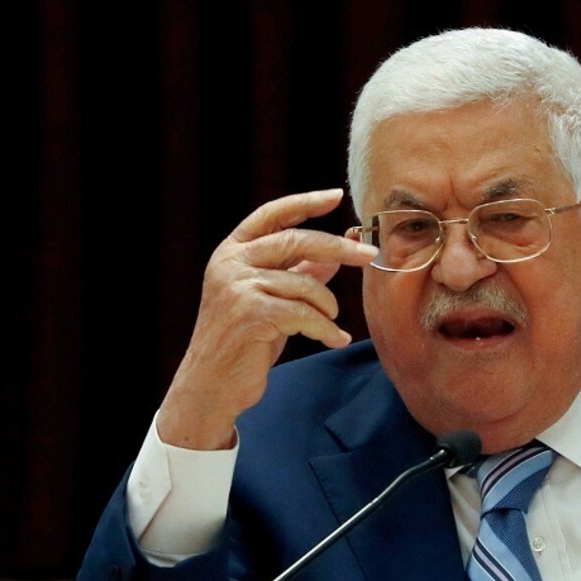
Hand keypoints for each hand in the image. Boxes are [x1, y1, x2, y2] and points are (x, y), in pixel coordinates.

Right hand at [156, 189, 377, 449]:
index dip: (305, 202)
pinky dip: (326, 328)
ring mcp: (236, 286)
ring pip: (305, 283)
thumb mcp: (272, 299)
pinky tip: (335, 339)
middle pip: (296, 240)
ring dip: (328, 305)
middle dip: (339, 247)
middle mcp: (230, 262)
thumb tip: (338, 251)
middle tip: (370, 254)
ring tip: (332, 323)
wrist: (211, 385)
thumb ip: (299, 273)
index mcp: (232, 251)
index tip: (336, 195)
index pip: (272, 214)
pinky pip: (304, 313)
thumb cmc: (244, 340)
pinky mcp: (249, 313)